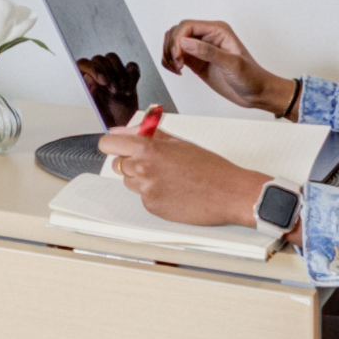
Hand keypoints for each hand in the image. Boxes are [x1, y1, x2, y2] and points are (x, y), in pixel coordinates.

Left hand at [100, 128, 270, 226]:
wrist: (230, 193)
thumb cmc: (210, 167)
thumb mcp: (180, 142)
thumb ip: (150, 134)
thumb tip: (126, 130)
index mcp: (149, 149)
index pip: (108, 144)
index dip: (112, 144)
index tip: (115, 145)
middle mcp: (143, 170)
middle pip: (119, 164)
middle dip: (133, 161)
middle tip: (157, 162)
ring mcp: (147, 191)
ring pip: (130, 182)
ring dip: (142, 179)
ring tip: (170, 178)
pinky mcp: (153, 208)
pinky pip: (144, 198)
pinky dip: (154, 194)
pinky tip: (175, 192)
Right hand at [160, 19, 297, 119]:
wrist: (257, 93)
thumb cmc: (251, 77)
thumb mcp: (232, 64)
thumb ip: (208, 52)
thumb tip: (185, 42)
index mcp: (218, 31)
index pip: (188, 26)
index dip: (178, 39)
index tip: (178, 56)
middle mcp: (208, 37)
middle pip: (177, 32)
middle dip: (171, 47)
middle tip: (177, 64)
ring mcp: (201, 49)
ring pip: (174, 43)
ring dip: (168, 54)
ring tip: (177, 68)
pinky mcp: (197, 61)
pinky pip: (176, 55)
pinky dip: (170, 62)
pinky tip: (177, 70)